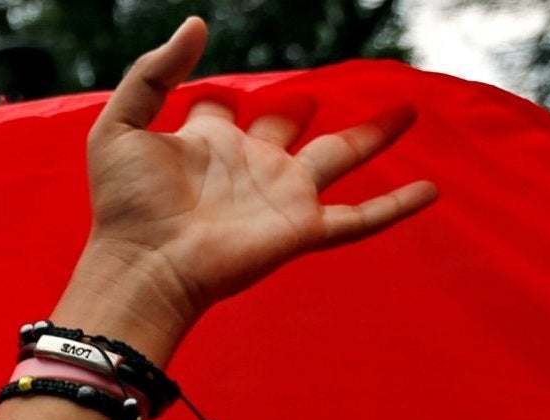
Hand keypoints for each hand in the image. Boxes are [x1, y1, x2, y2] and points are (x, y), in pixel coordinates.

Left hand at [67, 18, 437, 355]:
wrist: (142, 265)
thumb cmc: (124, 205)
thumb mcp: (119, 126)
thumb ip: (153, 73)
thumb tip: (197, 24)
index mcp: (206, 143)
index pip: (220, 107)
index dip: (217, 97)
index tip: (213, 89)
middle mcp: (248, 166)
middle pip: (286, 126)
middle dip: (298, 110)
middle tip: (311, 97)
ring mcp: (279, 197)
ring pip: (339, 158)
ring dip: (372, 136)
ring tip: (406, 113)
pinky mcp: (300, 229)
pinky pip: (360, 219)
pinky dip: (396, 206)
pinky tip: (430, 191)